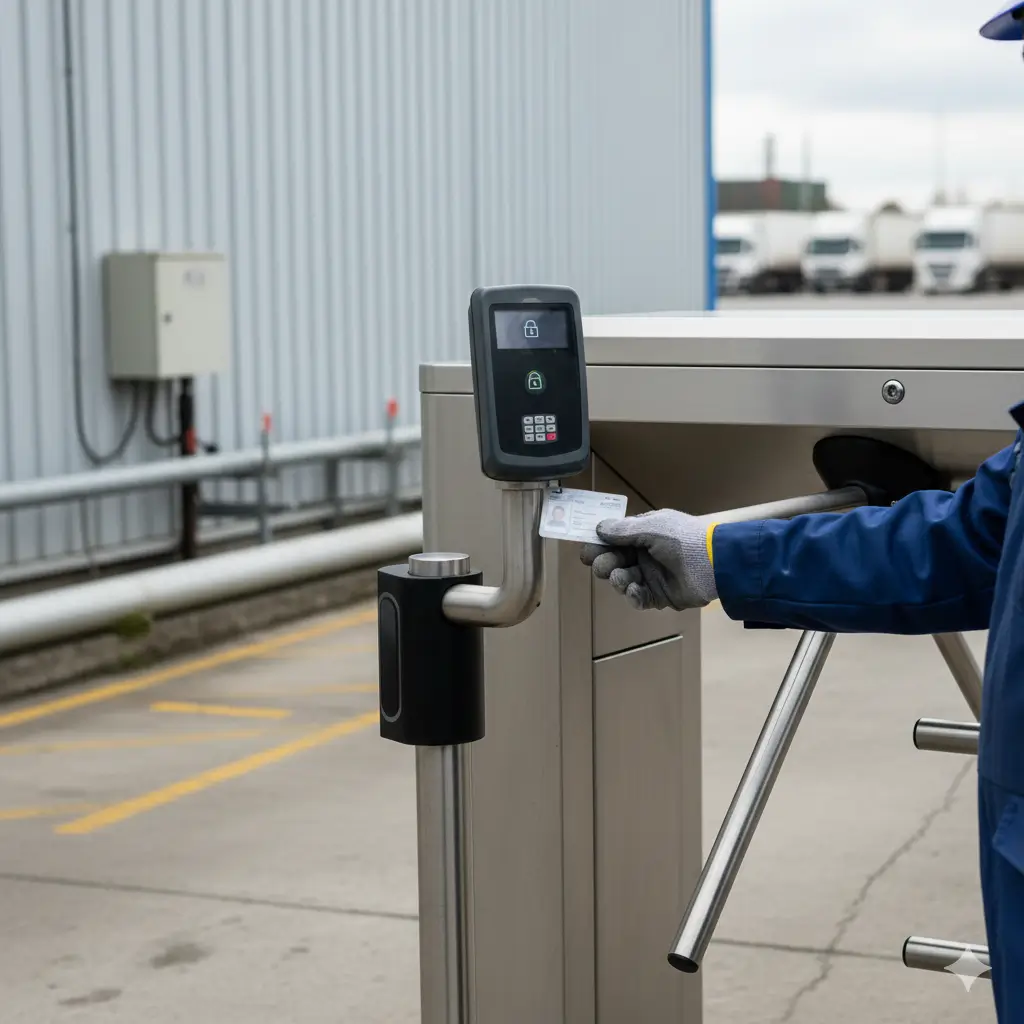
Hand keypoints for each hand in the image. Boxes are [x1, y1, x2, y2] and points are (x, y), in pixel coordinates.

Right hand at [580, 509, 718, 610]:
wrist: (714, 563)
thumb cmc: (684, 539)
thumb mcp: (653, 527)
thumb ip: (624, 530)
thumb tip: (599, 528)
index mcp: (643, 535)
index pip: (613, 540)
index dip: (598, 545)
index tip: (586, 551)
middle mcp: (645, 555)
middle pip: (614, 561)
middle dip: (604, 563)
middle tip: (602, 566)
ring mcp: (652, 576)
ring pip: (623, 580)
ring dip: (618, 579)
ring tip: (621, 578)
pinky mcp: (659, 596)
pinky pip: (639, 598)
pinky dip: (633, 595)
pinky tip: (634, 590)